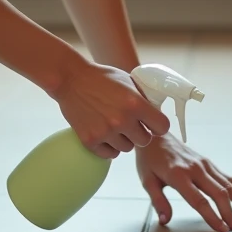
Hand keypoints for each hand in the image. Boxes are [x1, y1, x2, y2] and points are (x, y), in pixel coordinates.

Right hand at [52, 60, 171, 157]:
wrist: (69, 79)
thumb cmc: (100, 77)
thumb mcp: (128, 80)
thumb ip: (143, 97)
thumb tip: (156, 112)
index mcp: (135, 103)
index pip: (162, 127)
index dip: (158, 125)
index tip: (152, 123)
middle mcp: (122, 120)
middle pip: (145, 141)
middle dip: (140, 133)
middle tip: (130, 124)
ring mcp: (106, 132)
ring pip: (127, 148)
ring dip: (124, 140)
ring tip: (114, 126)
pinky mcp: (90, 141)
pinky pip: (110, 154)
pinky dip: (109, 147)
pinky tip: (105, 133)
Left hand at [136, 134, 231, 231]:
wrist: (155, 135)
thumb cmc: (150, 159)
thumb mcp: (147, 180)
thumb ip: (158, 201)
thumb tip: (165, 220)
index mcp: (178, 175)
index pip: (199, 200)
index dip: (212, 216)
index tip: (222, 229)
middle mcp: (195, 168)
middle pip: (219, 192)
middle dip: (231, 212)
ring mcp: (205, 164)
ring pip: (229, 184)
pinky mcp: (209, 163)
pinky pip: (228, 177)